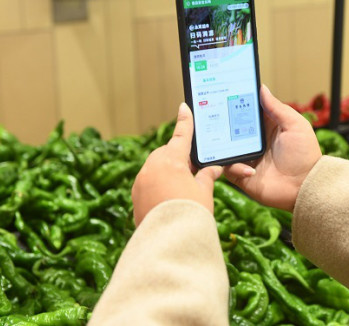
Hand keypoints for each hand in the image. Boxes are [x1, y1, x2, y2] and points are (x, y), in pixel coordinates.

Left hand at [132, 103, 222, 225]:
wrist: (168, 242)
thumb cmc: (190, 213)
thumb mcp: (204, 192)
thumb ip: (207, 176)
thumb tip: (213, 169)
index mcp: (171, 160)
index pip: (182, 135)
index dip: (185, 121)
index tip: (184, 107)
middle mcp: (152, 166)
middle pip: (168, 153)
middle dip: (179, 158)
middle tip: (194, 170)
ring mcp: (141, 181)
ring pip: (157, 168)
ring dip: (168, 172)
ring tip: (183, 189)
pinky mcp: (135, 195)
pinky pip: (149, 183)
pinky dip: (159, 186)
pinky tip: (170, 199)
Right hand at [224, 85, 320, 211]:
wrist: (305, 186)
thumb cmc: (305, 155)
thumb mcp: (295, 125)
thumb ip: (277, 108)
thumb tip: (262, 88)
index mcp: (265, 126)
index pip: (246, 110)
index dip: (235, 101)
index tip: (225, 91)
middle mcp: (253, 140)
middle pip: (230, 126)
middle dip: (222, 121)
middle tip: (214, 115)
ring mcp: (246, 156)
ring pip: (224, 146)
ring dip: (223, 144)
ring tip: (226, 143)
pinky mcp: (241, 173)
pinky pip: (228, 167)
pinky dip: (234, 166)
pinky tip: (250, 168)